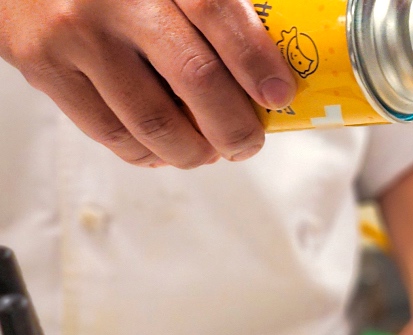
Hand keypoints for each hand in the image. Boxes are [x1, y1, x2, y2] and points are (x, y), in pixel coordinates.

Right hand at [0, 0, 295, 167]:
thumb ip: (212, 11)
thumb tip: (268, 73)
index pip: (214, 9)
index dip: (255, 58)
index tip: (279, 95)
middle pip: (195, 75)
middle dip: (234, 126)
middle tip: (247, 142)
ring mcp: (74, 33)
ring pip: (155, 120)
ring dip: (194, 151)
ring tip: (209, 151)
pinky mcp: (43, 65)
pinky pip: (110, 132)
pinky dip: (148, 152)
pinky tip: (165, 148)